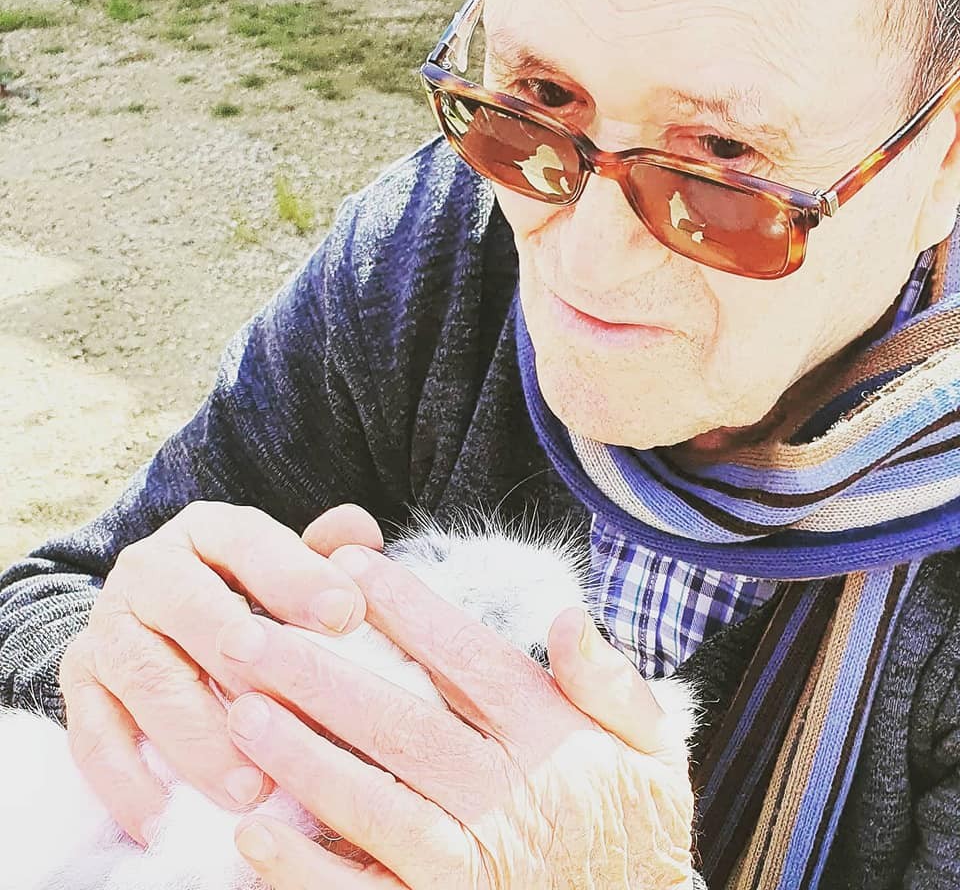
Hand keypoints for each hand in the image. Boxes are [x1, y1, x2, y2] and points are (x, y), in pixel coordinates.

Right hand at [58, 501, 375, 845]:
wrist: (164, 613)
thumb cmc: (255, 591)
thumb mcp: (293, 562)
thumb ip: (333, 550)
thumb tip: (359, 542)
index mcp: (209, 530)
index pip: (250, 542)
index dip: (298, 577)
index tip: (347, 616)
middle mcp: (149, 570)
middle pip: (189, 608)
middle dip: (242, 660)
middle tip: (288, 706)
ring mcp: (110, 628)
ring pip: (147, 680)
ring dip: (198, 738)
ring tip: (252, 788)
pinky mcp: (81, 686)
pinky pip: (94, 737)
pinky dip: (128, 783)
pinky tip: (168, 821)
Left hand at [218, 537, 695, 888]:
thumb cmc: (628, 831)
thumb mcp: (649, 752)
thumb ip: (611, 684)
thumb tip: (567, 616)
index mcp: (549, 740)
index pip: (466, 658)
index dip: (404, 606)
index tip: (348, 564)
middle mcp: (506, 799)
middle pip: (400, 722)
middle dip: (319, 674)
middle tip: (249, 633)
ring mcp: (470, 870)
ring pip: (372, 803)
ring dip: (299, 756)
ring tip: (240, 709)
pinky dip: (306, 870)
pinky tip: (253, 833)